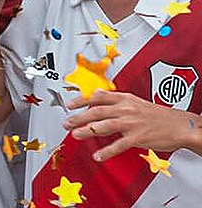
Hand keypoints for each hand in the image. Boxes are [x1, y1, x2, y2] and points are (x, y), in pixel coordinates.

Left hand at [65, 89, 201, 160]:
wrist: (181, 125)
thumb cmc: (158, 115)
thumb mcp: (135, 100)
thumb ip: (114, 98)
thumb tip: (96, 93)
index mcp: (124, 99)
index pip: (98, 97)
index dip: (81, 100)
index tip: (69, 105)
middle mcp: (126, 109)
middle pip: (97, 111)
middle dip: (79, 117)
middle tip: (66, 123)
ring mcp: (132, 123)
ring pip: (104, 126)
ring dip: (88, 131)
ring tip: (75, 135)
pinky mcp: (138, 137)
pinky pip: (119, 145)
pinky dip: (107, 151)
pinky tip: (98, 155)